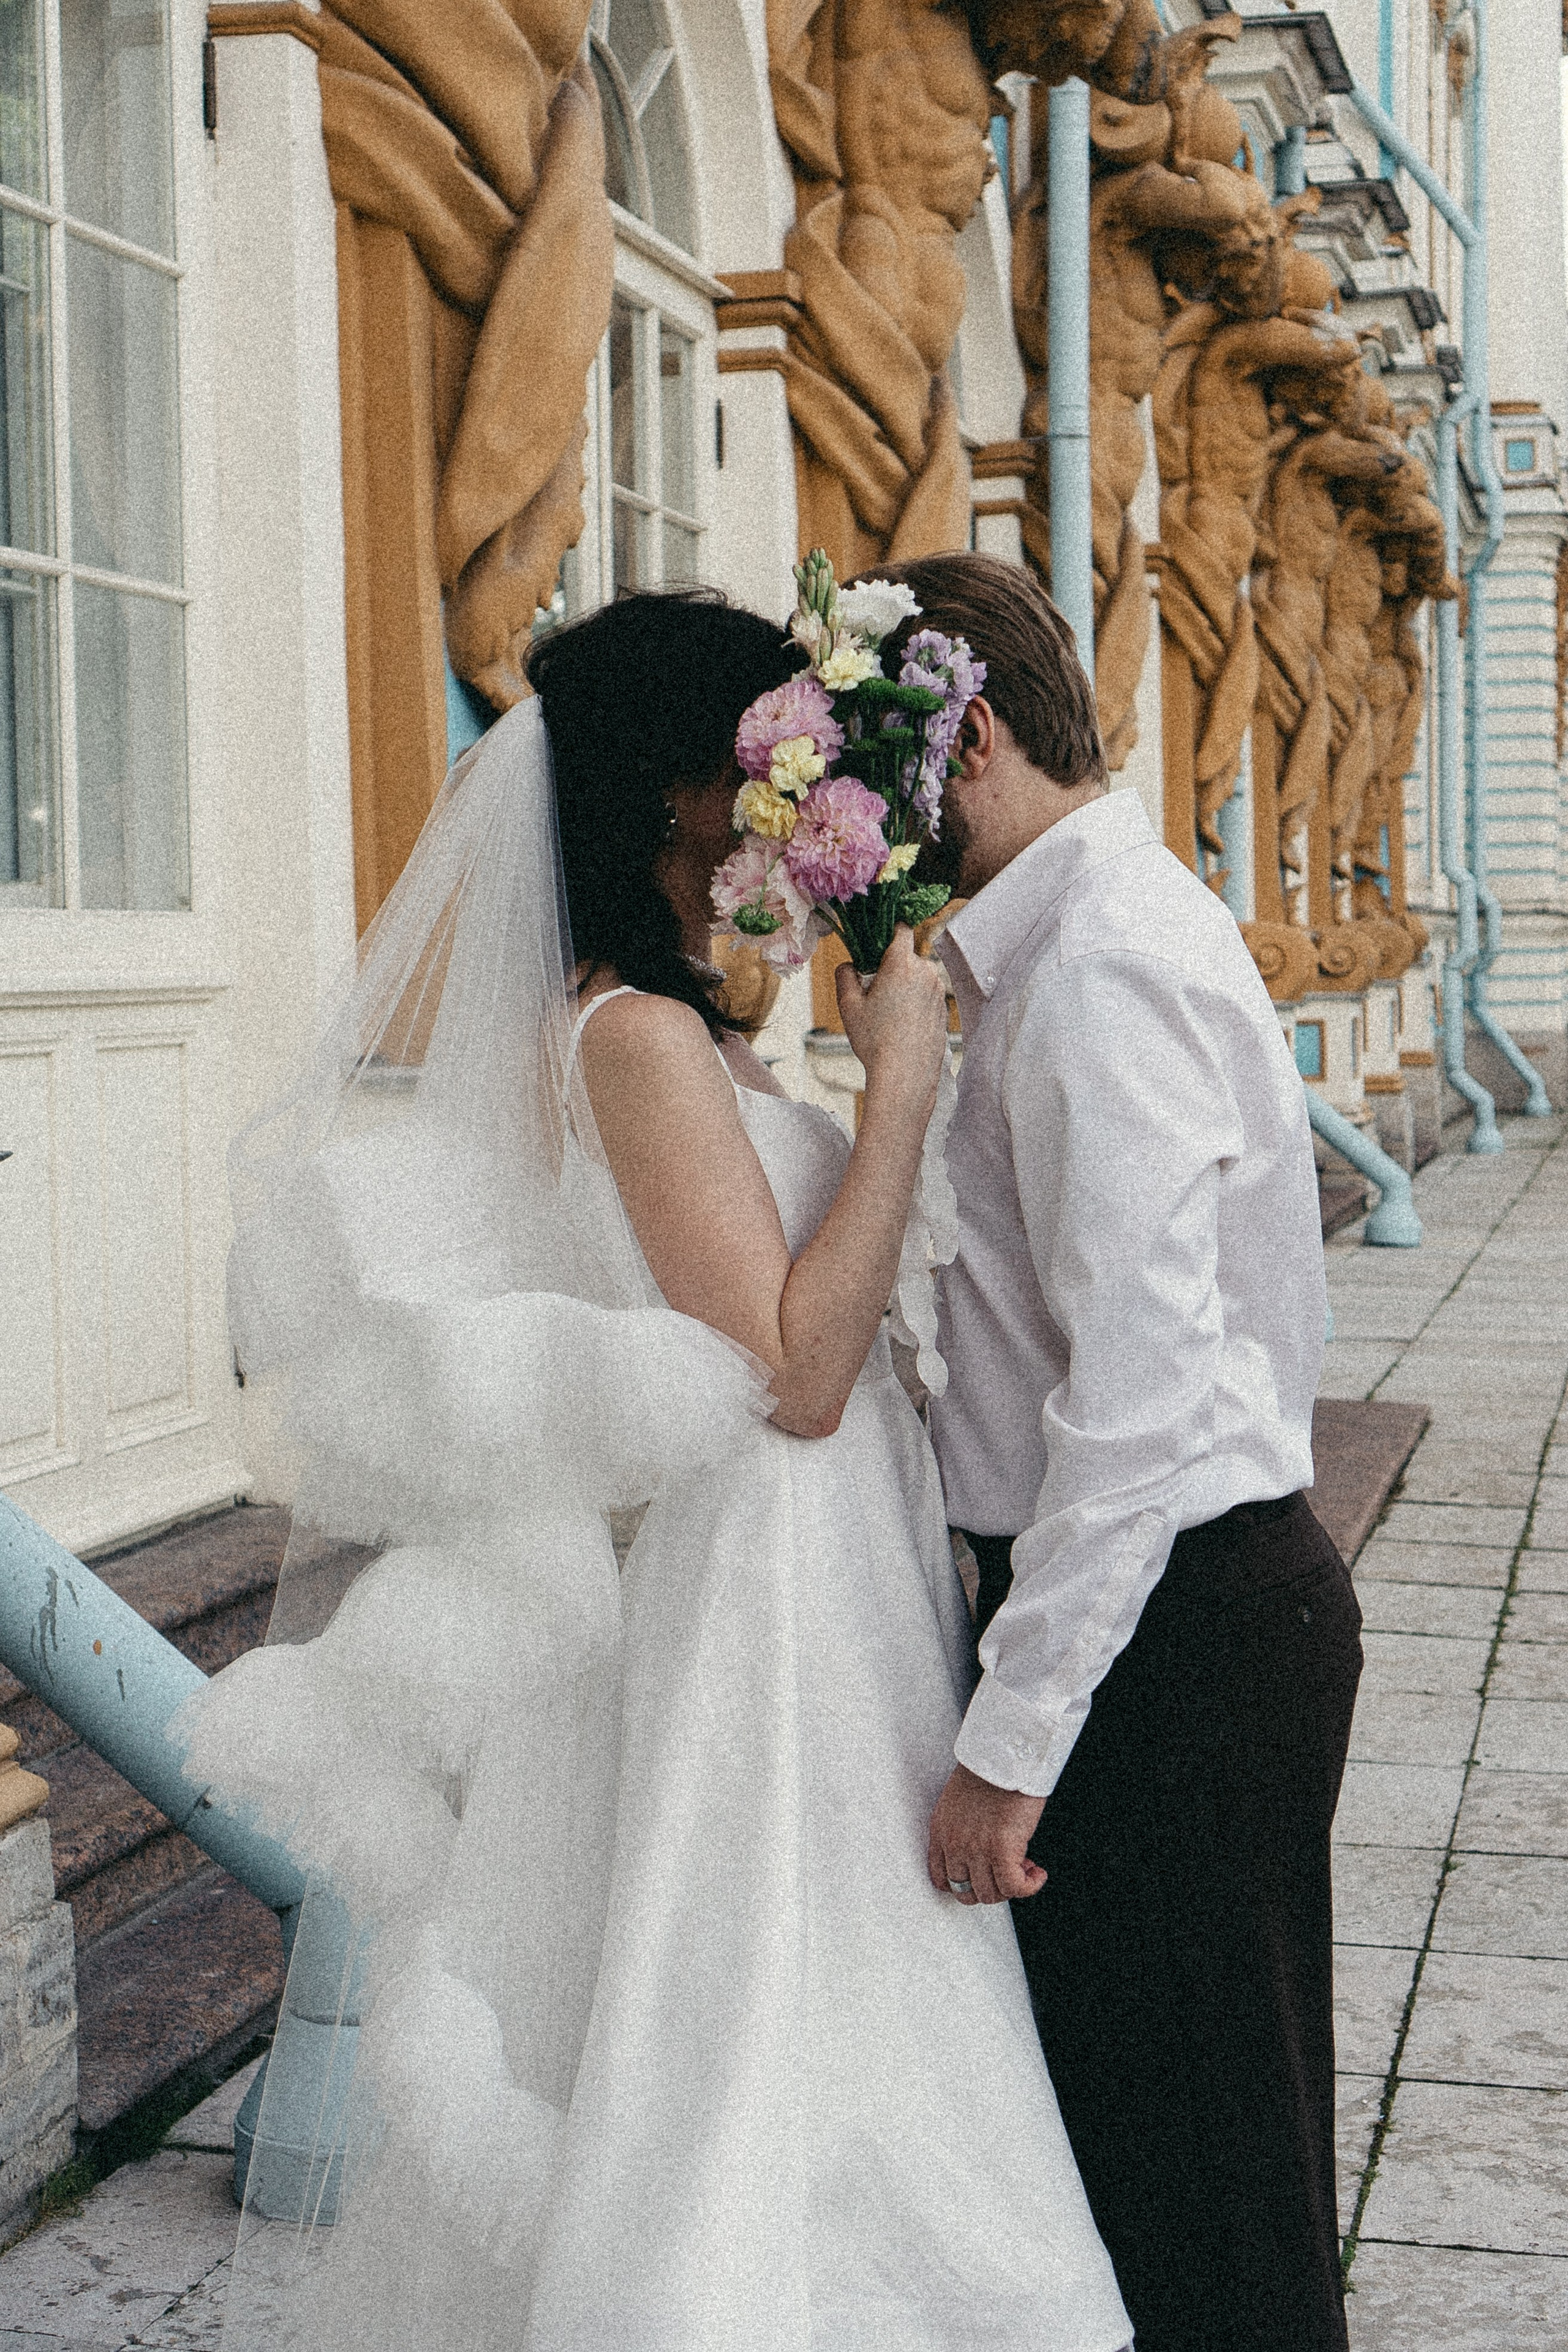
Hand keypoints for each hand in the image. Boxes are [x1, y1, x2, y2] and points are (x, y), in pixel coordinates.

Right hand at [836, 928, 948, 1109]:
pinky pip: (927, 995)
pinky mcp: (944, 1009)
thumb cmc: (876, 1041)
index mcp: (902, 964)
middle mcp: (926, 972)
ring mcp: (938, 991)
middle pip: (908, 956)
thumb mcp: (849, 1006)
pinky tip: (902, 1024)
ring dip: (905, 985)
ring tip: (888, 1013)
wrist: (905, 1074)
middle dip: (892, 967)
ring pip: (918, 976)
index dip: (888, 932)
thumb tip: (849, 966)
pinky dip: (916, 1002)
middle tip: (875, 991)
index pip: (901, 929)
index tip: (877, 946)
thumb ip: (845, 976)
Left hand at [928, 1762, 1046, 1904]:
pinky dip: (1029, 1886)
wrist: (1004, 1754)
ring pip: (990, 1894)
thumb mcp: (960, 1802)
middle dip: (990, 1888)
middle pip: (966, 1893)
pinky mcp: (1001, 1850)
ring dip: (1011, 1887)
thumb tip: (982, 1851)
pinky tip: (1038, 1873)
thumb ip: (963, 1829)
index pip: (941, 1879)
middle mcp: (954, 1844)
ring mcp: (976, 1849)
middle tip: (1008, 1872)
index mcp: (941, 1831)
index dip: (966, 1885)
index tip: (984, 1876)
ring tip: (1026, 1868)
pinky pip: (1014, 1887)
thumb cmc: (989, 1769)